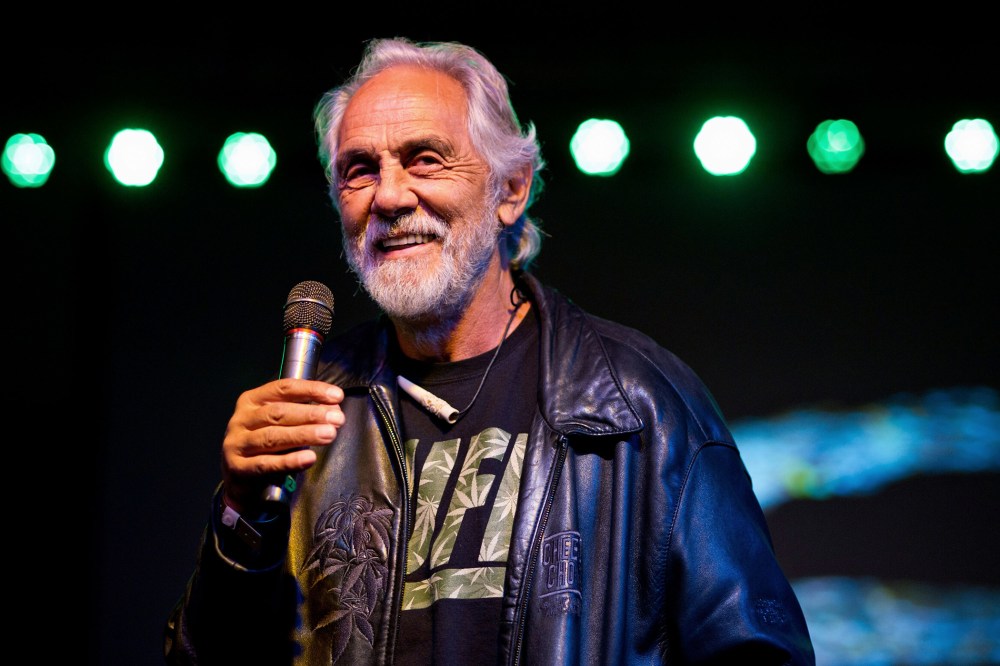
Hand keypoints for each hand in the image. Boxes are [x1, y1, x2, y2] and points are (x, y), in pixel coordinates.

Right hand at [221, 378, 344, 513]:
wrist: (237, 477)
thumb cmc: (264, 443)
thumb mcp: (280, 423)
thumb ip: (304, 414)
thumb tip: (333, 410)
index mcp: (252, 400)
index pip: (283, 388)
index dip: (311, 390)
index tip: (336, 395)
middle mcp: (242, 419)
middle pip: (279, 413)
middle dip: (311, 414)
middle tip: (337, 419)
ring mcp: (237, 443)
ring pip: (273, 437)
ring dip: (304, 435)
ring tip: (329, 434)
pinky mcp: (238, 468)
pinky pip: (266, 464)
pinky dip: (290, 461)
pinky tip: (308, 458)